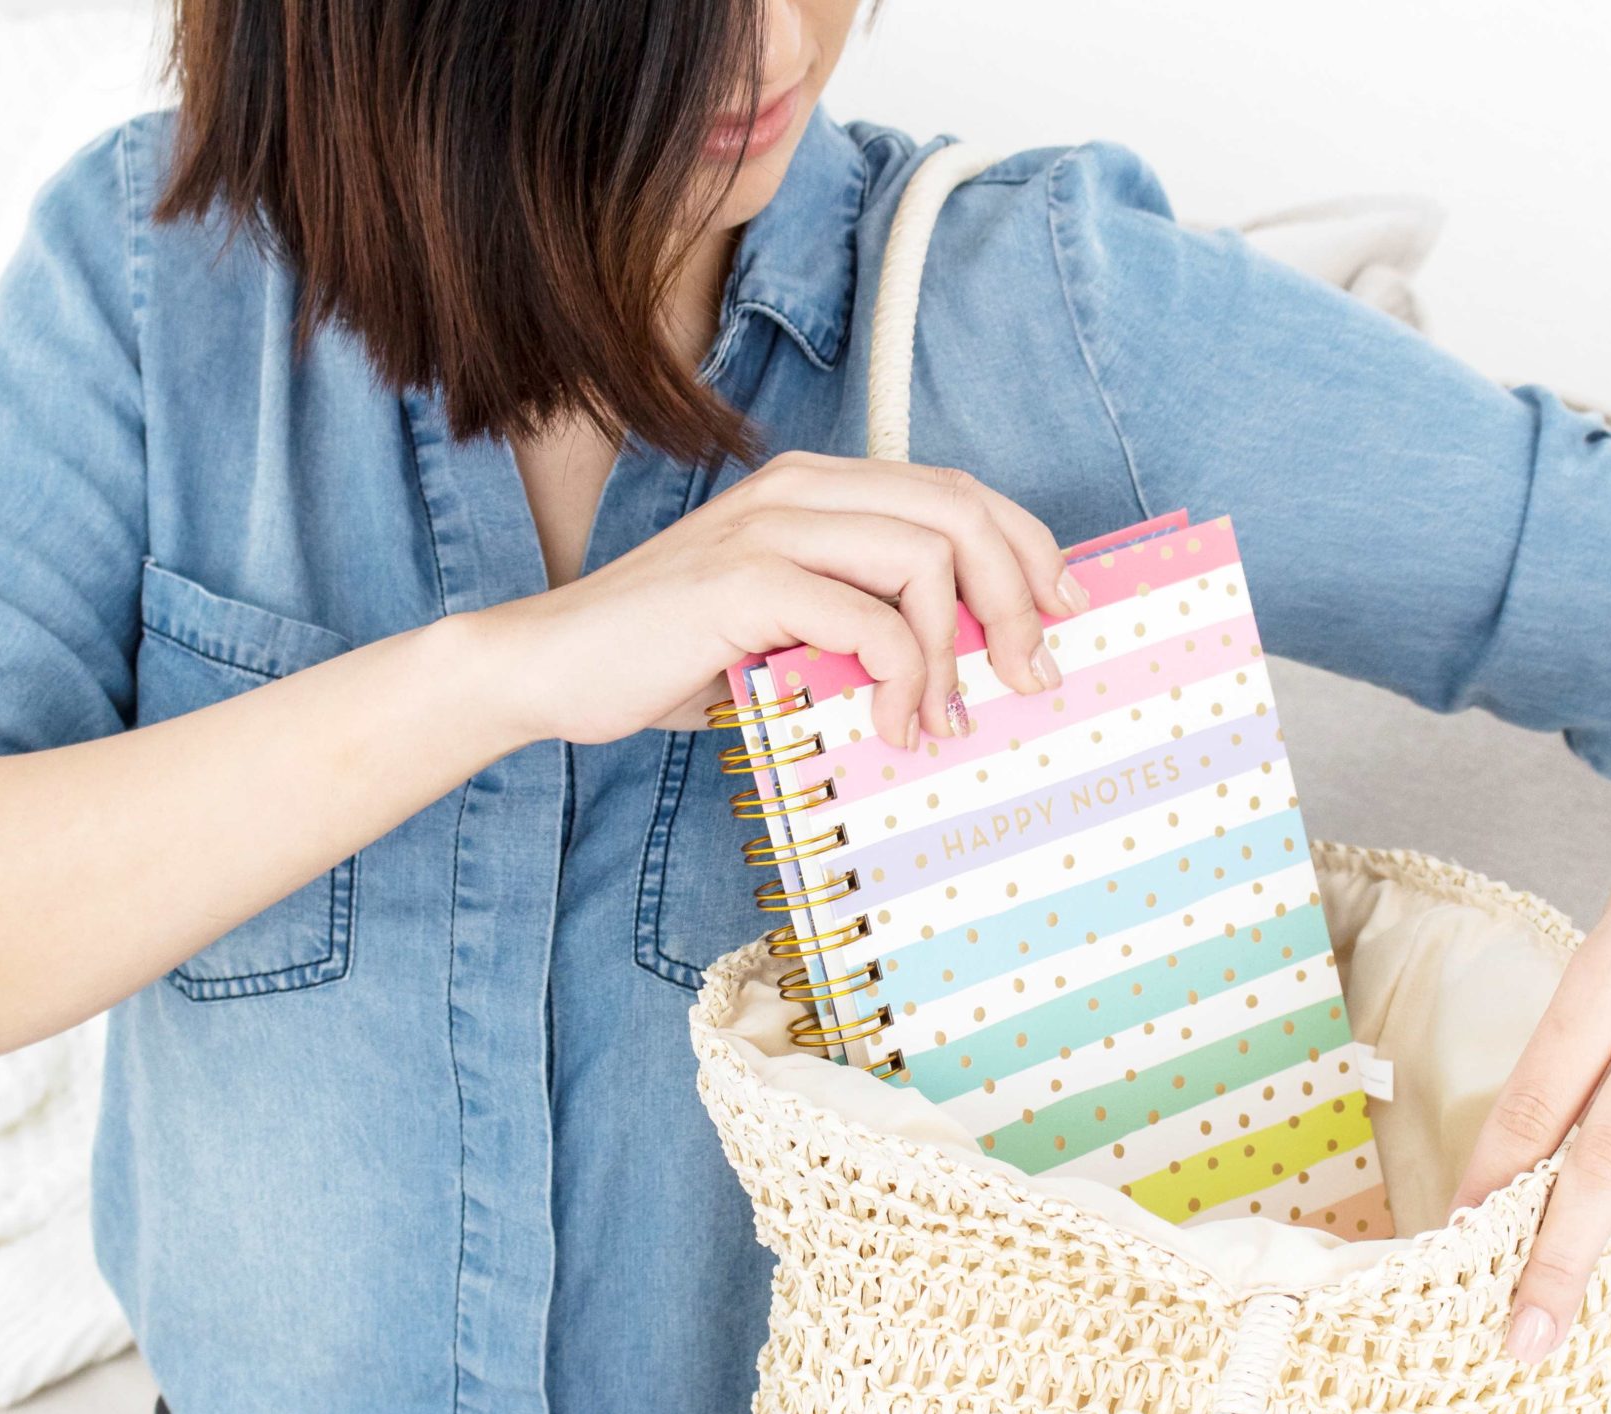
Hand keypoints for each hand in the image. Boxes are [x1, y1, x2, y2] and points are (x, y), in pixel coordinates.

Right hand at [464, 451, 1085, 747]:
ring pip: (927, 556)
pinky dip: (903, 679)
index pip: (957, 491)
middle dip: (1018, 597)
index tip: (1061, 616)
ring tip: (954, 720)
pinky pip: (869, 619)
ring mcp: (772, 529)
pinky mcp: (746, 582)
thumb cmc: (668, 660)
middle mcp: (800, 490)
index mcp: (815, 489)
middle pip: (961, 511)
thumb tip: (968, 671)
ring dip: (962, 648)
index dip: (1027, 548)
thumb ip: (860, 624)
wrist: (550, 668)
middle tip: (1032, 676)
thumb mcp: (786, 633)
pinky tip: (895, 726)